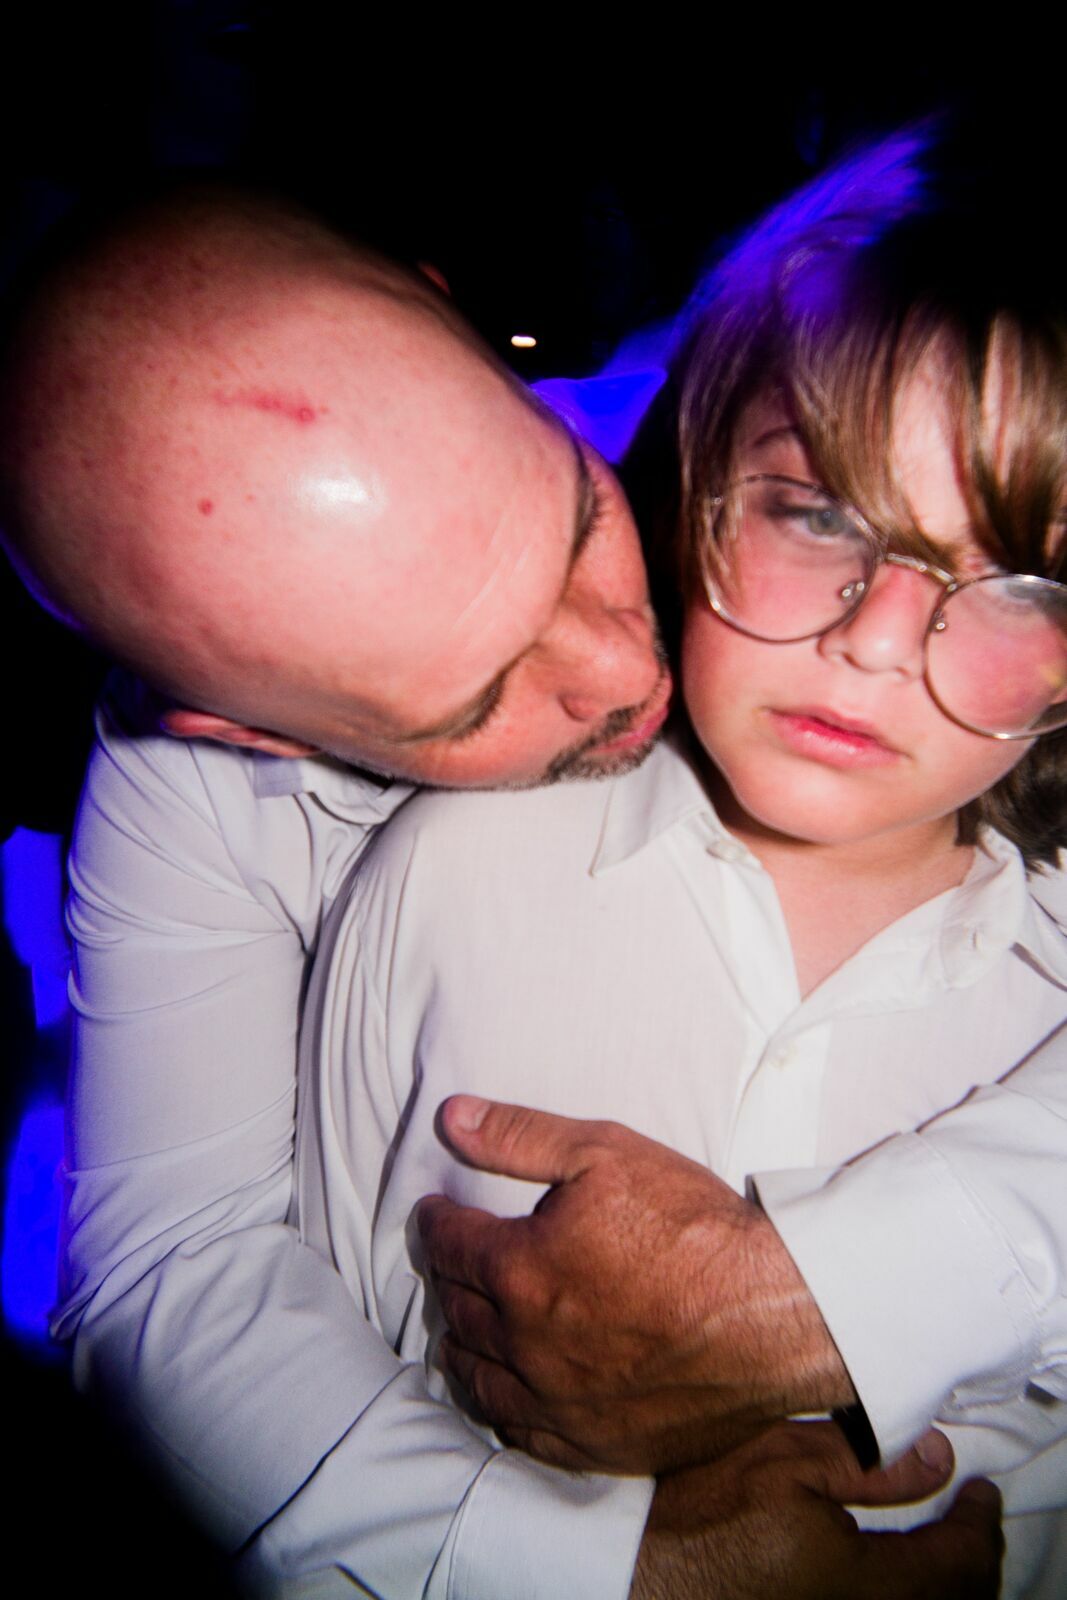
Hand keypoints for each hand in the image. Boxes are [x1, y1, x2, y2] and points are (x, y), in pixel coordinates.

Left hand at [418, 1096, 855, 1473]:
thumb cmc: (695, 1228)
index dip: (435, 1222)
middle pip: (457, 1309)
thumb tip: (450, 1118)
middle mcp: (525, 1344)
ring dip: (461, 1344)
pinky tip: (503, 1389)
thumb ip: (520, 1137)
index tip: (433, 1213)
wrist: (772, 1315)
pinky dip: (499, 1404)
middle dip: (447, 1277)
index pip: (449, 1245)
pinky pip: (520, 1430)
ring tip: (461, 1326)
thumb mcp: (606, 1153)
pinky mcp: (592, 1442)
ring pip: (478, 1376)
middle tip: (449, 1260)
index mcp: (520, 1270)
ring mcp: (557, 1401)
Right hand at [631, 1422, 1002, 1599]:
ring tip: (939, 1542)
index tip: (979, 1492)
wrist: (629, 1565)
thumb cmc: (694, 1507)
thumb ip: (864, 1459)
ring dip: (942, 1583)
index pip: (954, 1565)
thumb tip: (935, 1457)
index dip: (975, 1524)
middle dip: (967, 1558)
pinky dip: (908, 1595)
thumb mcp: (778, 1459)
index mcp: (860, 1584)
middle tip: (969, 1515)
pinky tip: (894, 1570)